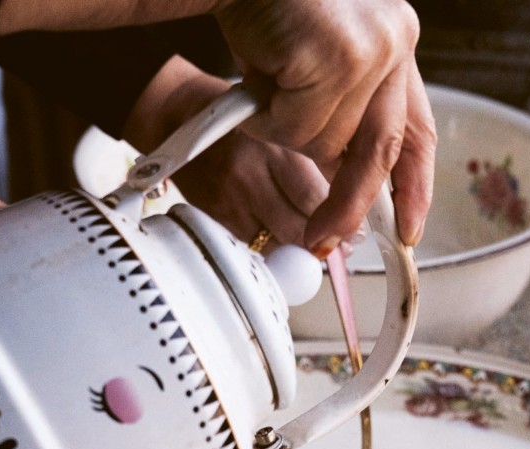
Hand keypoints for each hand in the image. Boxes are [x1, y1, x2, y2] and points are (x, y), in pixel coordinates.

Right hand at [124, 57, 330, 248]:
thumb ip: (313, 169)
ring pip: (275, 245)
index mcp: (276, 146)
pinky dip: (268, 249)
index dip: (339, 224)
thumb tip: (345, 218)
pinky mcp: (214, 216)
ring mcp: (230, 199)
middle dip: (319, 243)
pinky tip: (274, 239)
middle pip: (298, 229)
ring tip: (304, 245)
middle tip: (332, 246)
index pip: (318, 200)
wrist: (179, 116)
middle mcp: (252, 174)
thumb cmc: (237, 122)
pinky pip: (251, 247)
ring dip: (293, 251)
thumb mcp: (281, 132)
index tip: (350, 236)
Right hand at [214, 0, 436, 251]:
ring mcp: (371, 47)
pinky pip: (296, 127)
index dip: (414, 187)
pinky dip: (264, 117)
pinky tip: (256, 77)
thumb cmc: (264, 10)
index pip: (416, 130)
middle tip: (324, 240)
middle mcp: (394, 40)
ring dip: (282, 130)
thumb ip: (338, 111)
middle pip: (378, 153)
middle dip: (346, 205)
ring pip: (325, 143)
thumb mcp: (314, 64)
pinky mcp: (338, 54)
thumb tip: (345, 189)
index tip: (408, 232)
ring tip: (264, 85)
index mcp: (394, 42)